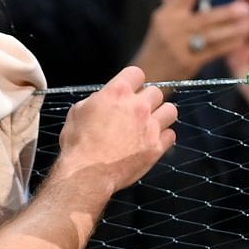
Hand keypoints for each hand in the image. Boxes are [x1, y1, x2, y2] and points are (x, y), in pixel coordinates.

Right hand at [55, 66, 180, 192]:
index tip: (130, 90)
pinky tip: (151, 141)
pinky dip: (163, 137)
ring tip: (150, 124)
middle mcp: (138, 106)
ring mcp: (150, 127)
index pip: (136, 73)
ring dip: (161, 115)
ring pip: (170, 110)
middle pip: (156, 91)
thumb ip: (96, 100)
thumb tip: (103, 98)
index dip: (132, 81)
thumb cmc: (78, 144)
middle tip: (137, 111)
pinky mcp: (156, 147)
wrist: (87, 175)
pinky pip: (171, 135)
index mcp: (117, 92)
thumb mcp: (77, 112)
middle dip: (146, 100)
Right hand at [132, 0, 248, 82]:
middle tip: (245, 7)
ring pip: (211, 36)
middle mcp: (172, 29)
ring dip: (233, 29)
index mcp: (165, 14)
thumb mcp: (160, 19)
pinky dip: (229, 45)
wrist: (149, 75)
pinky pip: (213, 52)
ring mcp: (179, 47)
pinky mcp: (188, 62)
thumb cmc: (158, 43)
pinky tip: (242, 39)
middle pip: (203, 18)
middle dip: (226, 13)